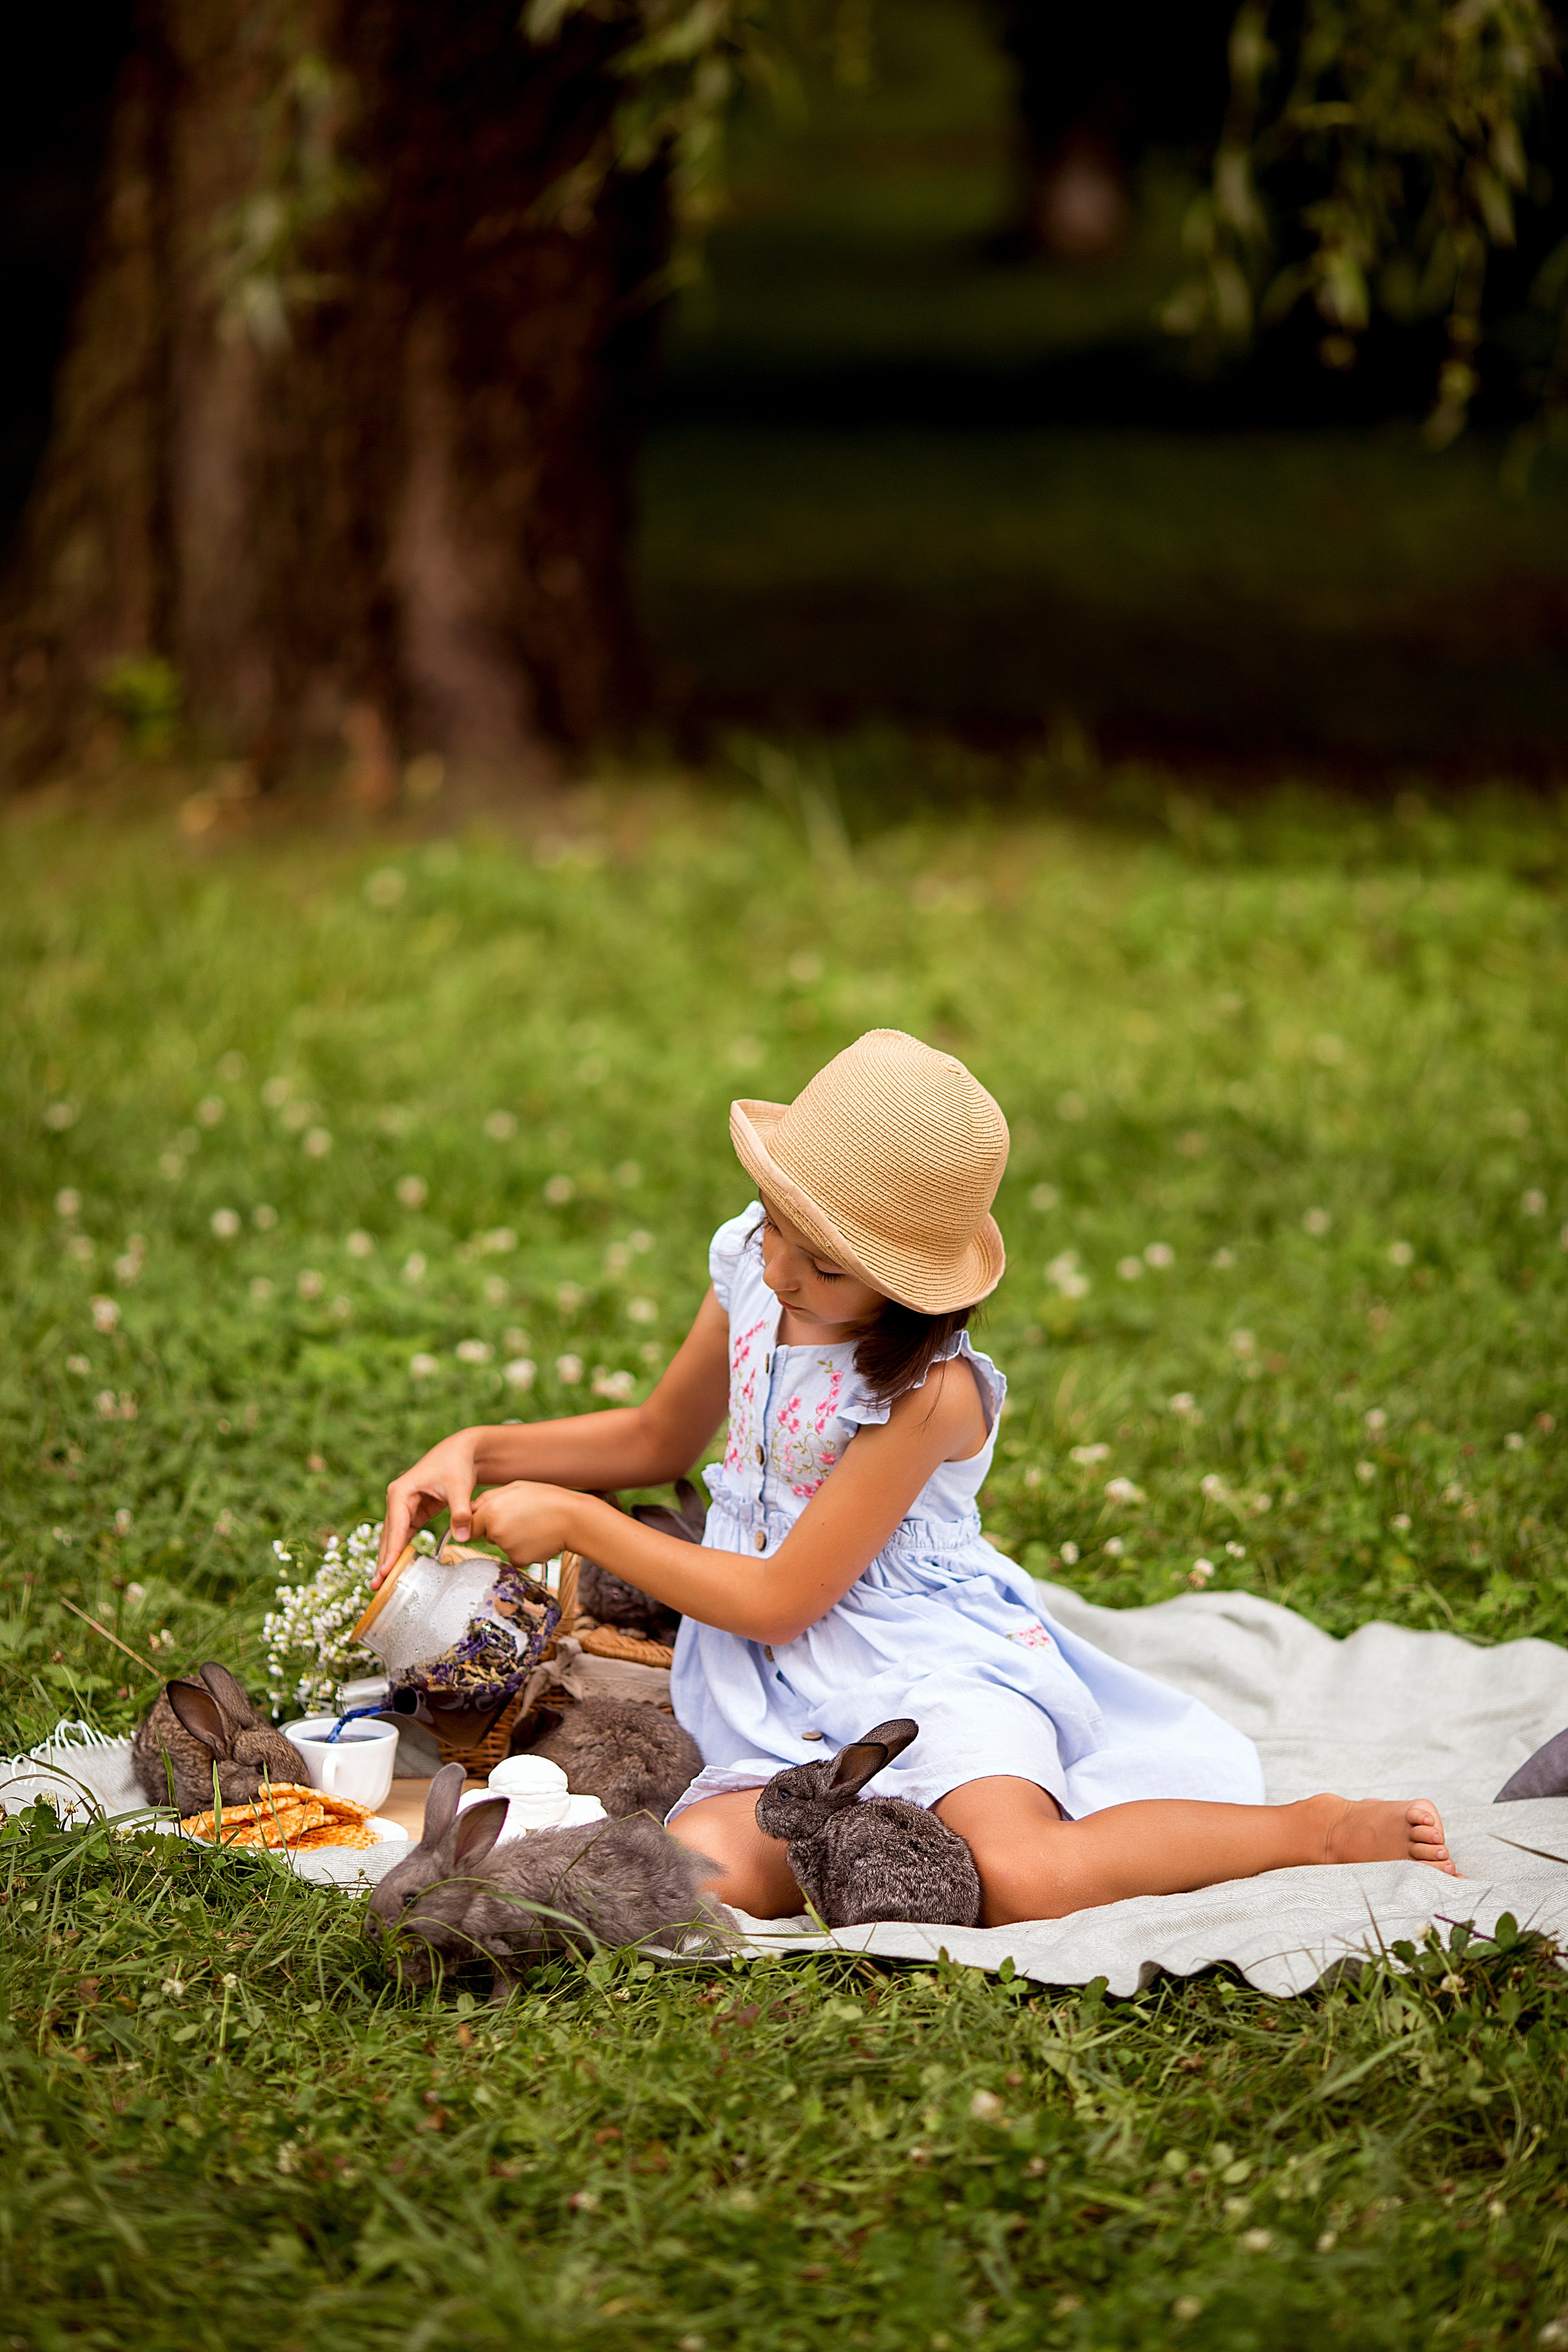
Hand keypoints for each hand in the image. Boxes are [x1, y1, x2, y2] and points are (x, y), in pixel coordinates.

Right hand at [376, 1431, 481, 1579]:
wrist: (461, 1451)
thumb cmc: (456, 1464)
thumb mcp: (460, 1487)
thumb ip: (460, 1512)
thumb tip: (462, 1537)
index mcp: (401, 1492)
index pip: (395, 1527)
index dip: (391, 1551)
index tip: (385, 1572)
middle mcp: (397, 1500)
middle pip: (389, 1535)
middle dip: (384, 1560)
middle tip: (377, 1587)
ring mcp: (403, 1507)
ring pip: (394, 1538)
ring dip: (389, 1559)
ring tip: (381, 1584)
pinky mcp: (413, 1512)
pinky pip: (405, 1536)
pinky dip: (401, 1552)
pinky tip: (397, 1570)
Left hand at [469, 1482, 578, 1567]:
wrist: (573, 1519)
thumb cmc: (545, 1499)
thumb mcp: (515, 1488)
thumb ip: (488, 1499)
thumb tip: (469, 1510)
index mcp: (491, 1510)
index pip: (471, 1525)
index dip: (482, 1521)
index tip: (496, 1518)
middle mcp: (495, 1531)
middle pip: (487, 1535)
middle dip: (498, 1529)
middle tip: (523, 1518)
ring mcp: (507, 1547)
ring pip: (503, 1546)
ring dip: (513, 1540)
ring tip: (534, 1526)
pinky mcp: (519, 1560)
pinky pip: (516, 1557)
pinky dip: (525, 1551)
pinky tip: (539, 1539)